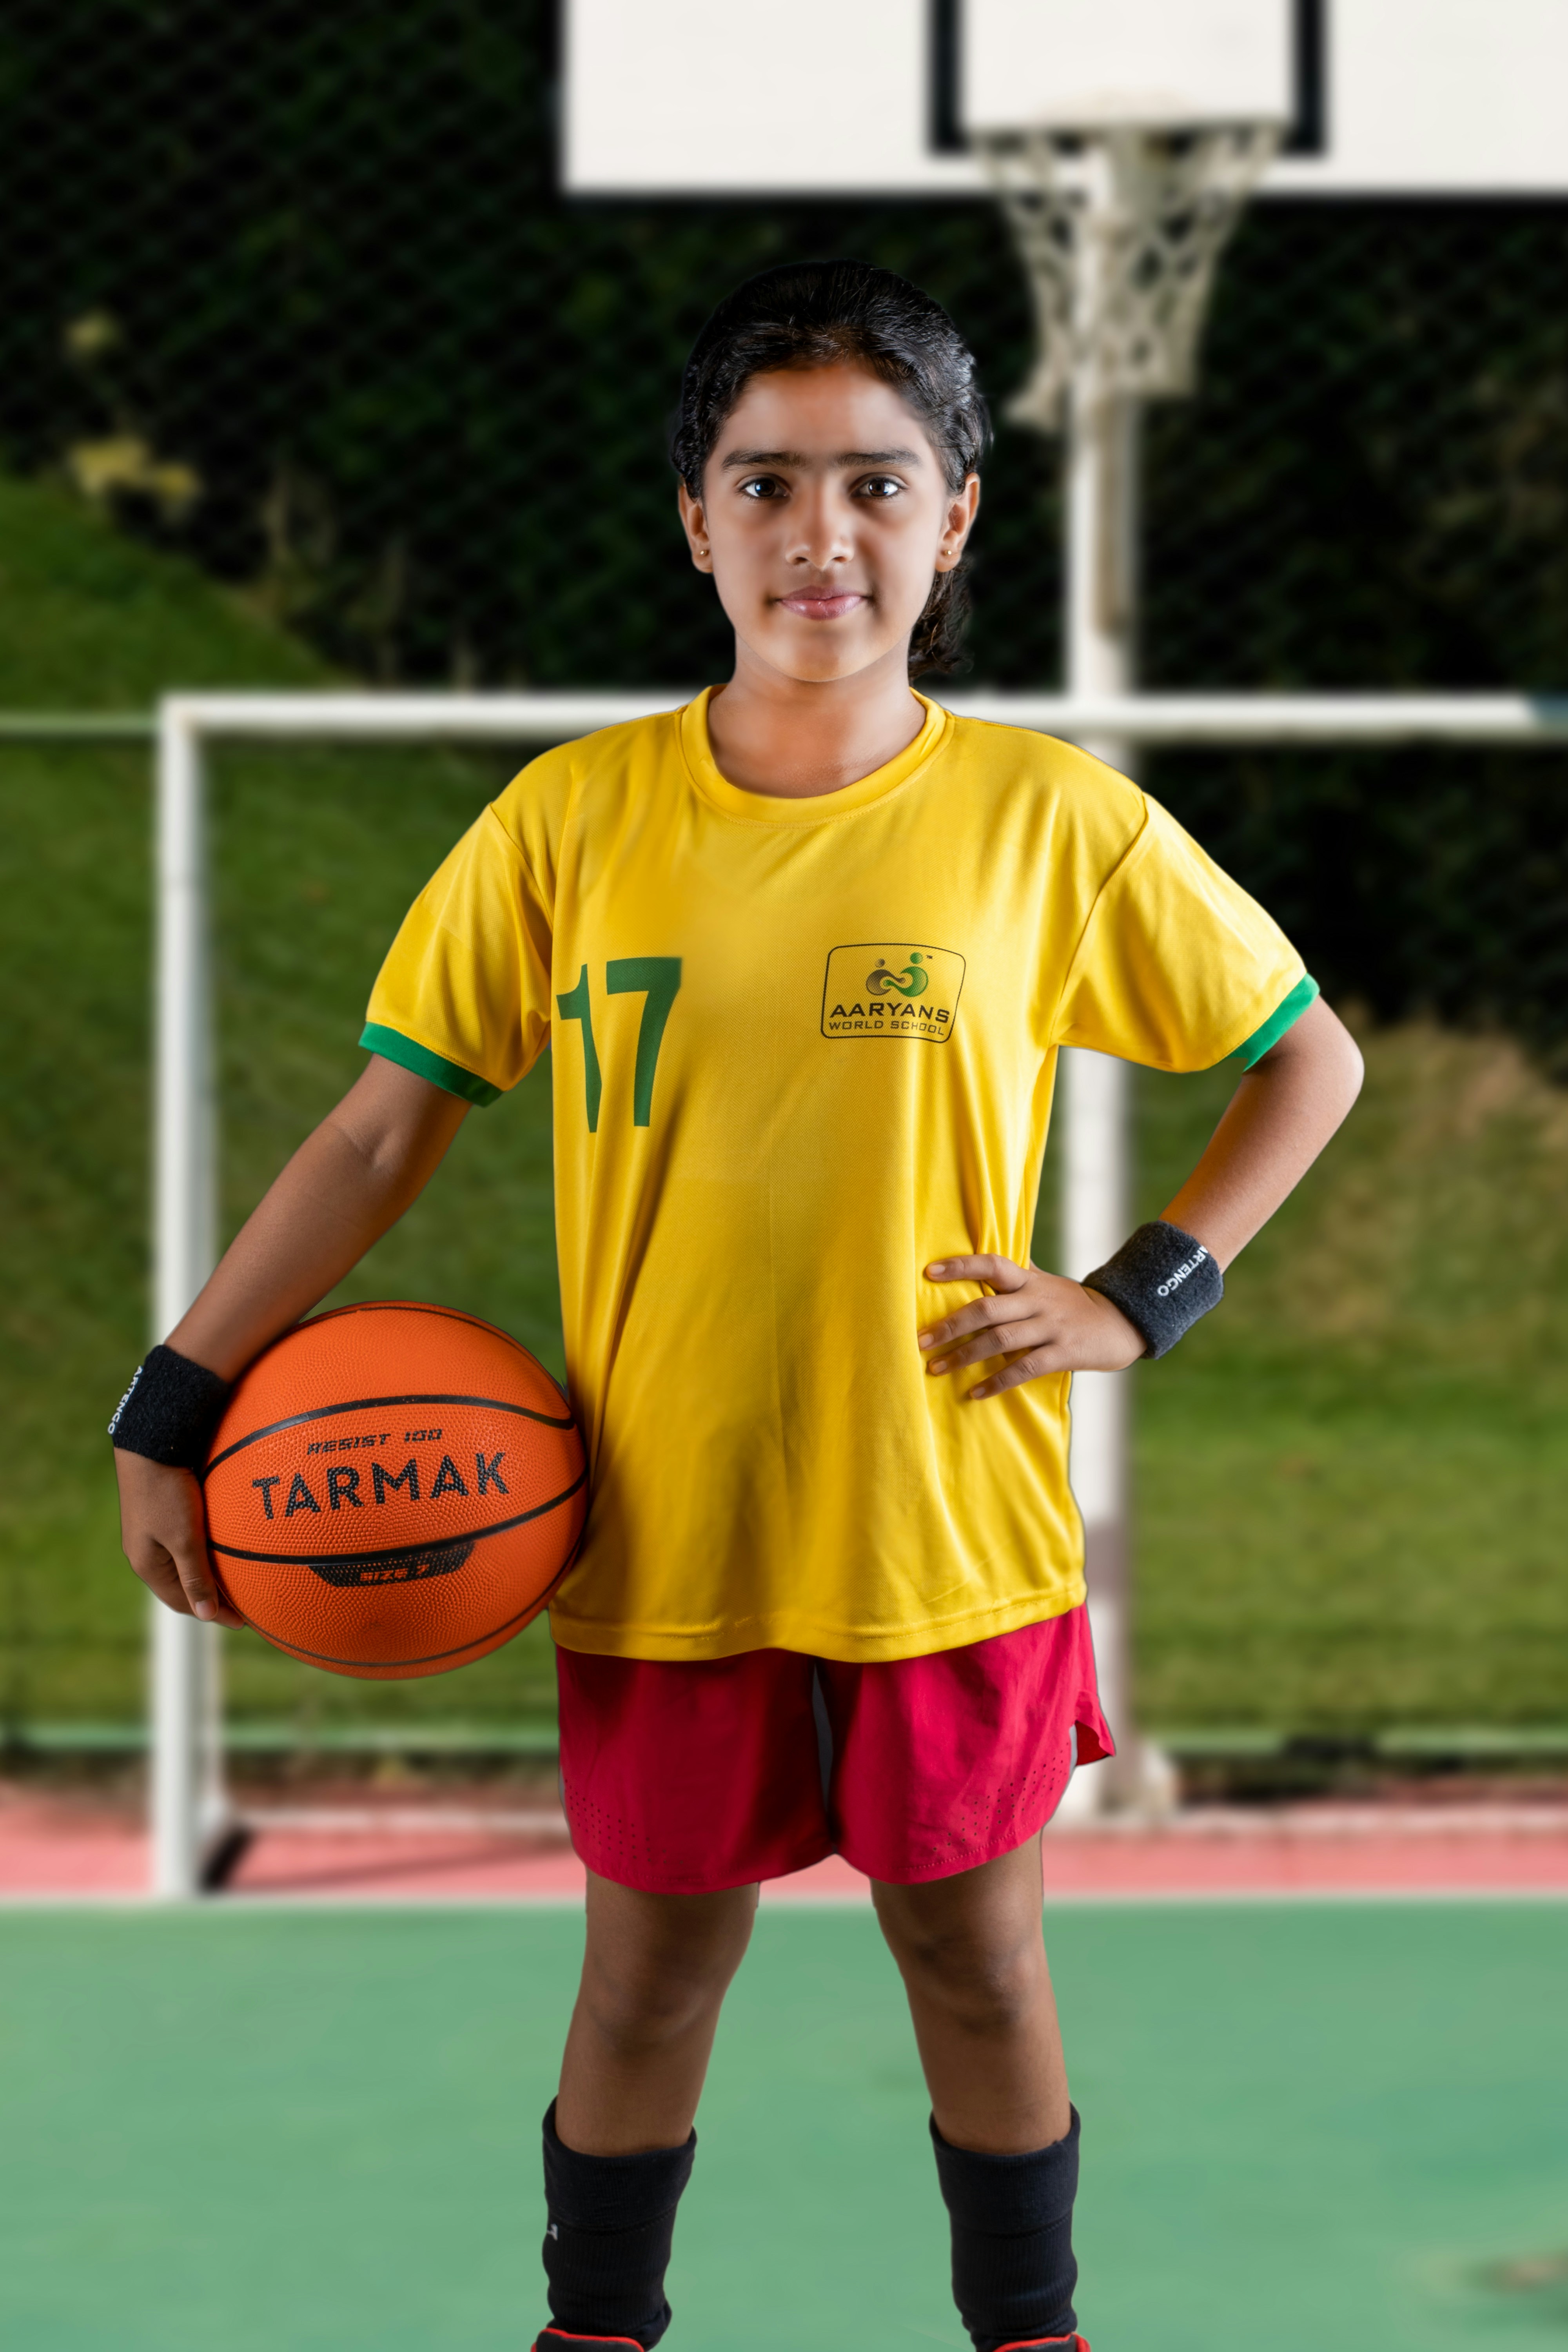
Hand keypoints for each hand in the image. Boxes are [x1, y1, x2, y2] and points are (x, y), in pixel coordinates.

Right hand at [114, 1450, 245, 1627]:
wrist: (152, 1445)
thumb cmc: (168, 1492)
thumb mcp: (185, 1538)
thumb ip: (195, 1577)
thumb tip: (205, 1617)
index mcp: (147, 1565)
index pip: (182, 1602)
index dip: (213, 1614)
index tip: (244, 1621)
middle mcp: (146, 1554)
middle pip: (181, 1587)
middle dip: (210, 1599)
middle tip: (243, 1606)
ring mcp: (151, 1534)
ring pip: (183, 1566)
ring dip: (207, 1576)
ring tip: (236, 1583)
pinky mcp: (160, 1515)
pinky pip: (184, 1545)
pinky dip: (203, 1555)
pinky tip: (221, 1550)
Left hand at [918, 1253, 1144, 1399]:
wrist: (1122, 1322)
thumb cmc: (1072, 1303)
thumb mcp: (1045, 1282)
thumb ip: (1016, 1273)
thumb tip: (983, 1257)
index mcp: (1030, 1280)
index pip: (992, 1264)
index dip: (961, 1266)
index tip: (928, 1273)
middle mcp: (1037, 1300)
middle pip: (987, 1309)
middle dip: (950, 1326)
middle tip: (920, 1341)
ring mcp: (1051, 1327)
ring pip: (1000, 1341)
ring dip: (964, 1356)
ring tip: (936, 1369)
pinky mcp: (1063, 1353)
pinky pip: (1024, 1369)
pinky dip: (997, 1382)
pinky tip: (975, 1392)